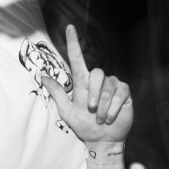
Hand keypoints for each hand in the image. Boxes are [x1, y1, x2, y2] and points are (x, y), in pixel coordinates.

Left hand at [41, 24, 132, 144]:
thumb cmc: (84, 126)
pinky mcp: (124, 93)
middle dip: (94, 93)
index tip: (69, 28)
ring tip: (101, 119)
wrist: (103, 140)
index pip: (77, 59)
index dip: (73, 43)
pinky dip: (113, 108)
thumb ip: (58, 94)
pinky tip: (110, 118)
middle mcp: (98, 81)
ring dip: (103, 106)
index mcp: (82, 83)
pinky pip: (120, 94)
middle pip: (97, 74)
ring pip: (108, 87)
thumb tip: (43, 76)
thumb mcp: (67, 112)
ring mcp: (112, 86)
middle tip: (91, 110)